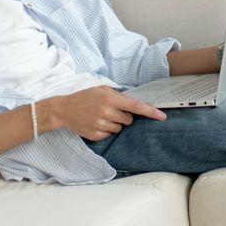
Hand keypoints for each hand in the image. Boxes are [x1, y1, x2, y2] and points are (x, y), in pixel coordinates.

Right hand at [50, 86, 165, 141]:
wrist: (63, 110)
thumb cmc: (84, 97)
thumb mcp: (101, 90)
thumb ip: (119, 96)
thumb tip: (135, 104)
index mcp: (110, 99)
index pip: (136, 107)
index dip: (151, 112)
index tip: (162, 116)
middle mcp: (107, 112)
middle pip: (129, 120)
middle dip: (124, 116)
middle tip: (111, 110)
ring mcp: (101, 125)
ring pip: (120, 128)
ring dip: (115, 123)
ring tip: (101, 116)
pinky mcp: (96, 135)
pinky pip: (110, 135)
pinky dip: (107, 130)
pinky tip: (96, 123)